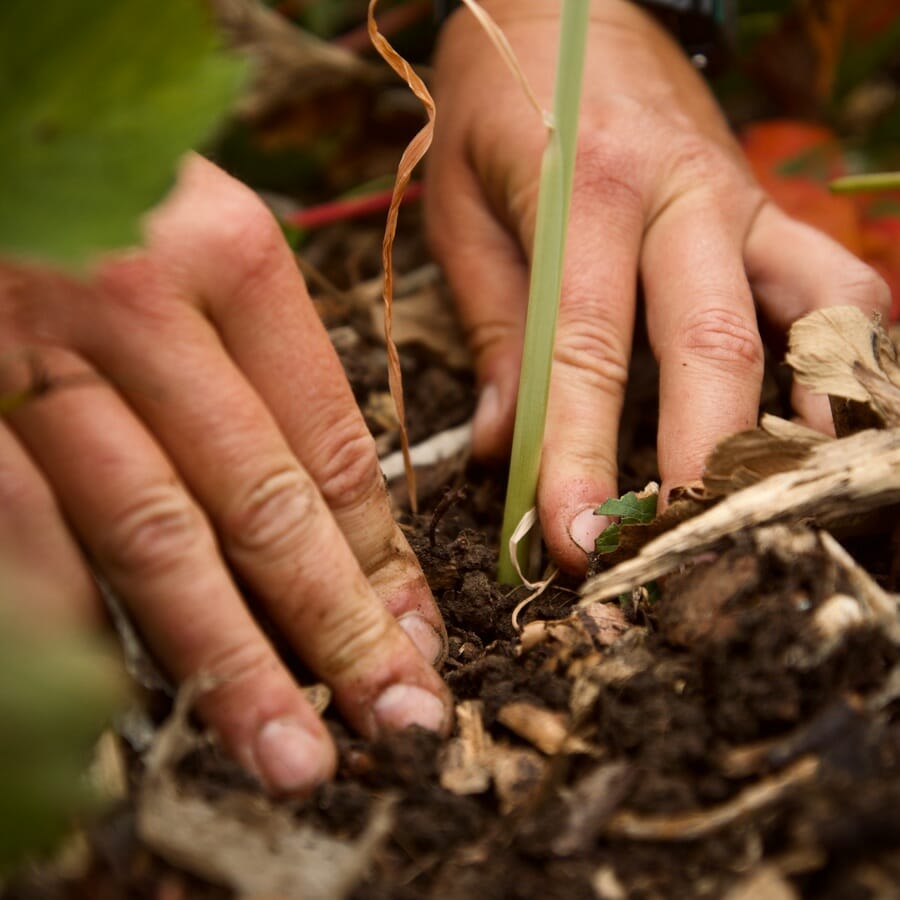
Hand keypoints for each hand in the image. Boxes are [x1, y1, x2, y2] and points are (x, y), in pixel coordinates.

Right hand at [0, 155, 449, 792]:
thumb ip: (263, 360)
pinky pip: (30, 538)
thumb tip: (339, 513)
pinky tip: (134, 711)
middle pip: (264, 502)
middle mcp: (138, 307)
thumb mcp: (198, 237)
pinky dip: (84, 632)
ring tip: (293, 753)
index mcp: (228, 255)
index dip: (383, 554)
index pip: (333, 441)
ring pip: (153, 540)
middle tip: (399, 718)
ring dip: (228, 661)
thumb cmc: (96, 194)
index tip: (420, 635)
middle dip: (338, 627)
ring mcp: (35, 359)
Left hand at [425, 0, 890, 572]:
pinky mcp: (772, 211)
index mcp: (586, 189)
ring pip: (819, 313)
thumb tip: (499, 450)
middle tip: (677, 557)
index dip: (582, 454)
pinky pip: (840, 288)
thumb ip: (492, 328)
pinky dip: (846, 361)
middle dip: (703, 465)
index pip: (586, 348)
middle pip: (718, 345)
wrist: (569, 0)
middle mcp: (685, 196)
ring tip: (773, 507)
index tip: (573, 542)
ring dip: (805, 419)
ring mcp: (745, 202)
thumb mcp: (461, 209)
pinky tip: (822, 420)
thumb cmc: (500, 105)